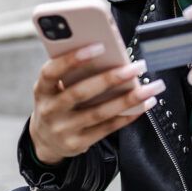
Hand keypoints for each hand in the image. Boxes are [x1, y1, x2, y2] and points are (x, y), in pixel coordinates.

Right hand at [29, 43, 166, 164]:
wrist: (45, 141)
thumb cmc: (56, 103)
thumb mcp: (53, 88)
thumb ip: (70, 73)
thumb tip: (107, 54)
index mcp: (41, 90)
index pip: (52, 72)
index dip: (72, 59)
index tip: (99, 47)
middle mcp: (50, 110)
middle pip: (81, 93)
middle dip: (111, 78)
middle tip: (136, 67)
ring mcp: (63, 129)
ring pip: (99, 113)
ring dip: (128, 99)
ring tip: (150, 88)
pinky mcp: (77, 143)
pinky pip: (106, 128)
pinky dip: (127, 116)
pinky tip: (143, 105)